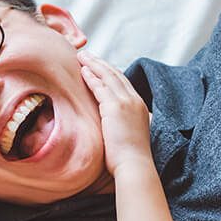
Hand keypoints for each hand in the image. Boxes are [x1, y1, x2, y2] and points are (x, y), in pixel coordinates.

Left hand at [78, 51, 151, 176]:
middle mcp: (134, 100)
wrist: (134, 165)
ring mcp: (126, 102)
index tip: (97, 66)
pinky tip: (82, 71)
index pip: (123, 83)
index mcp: (139, 106)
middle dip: (100, 63)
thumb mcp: (128, 135)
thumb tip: (111, 125)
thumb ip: (121, 124)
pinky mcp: (115, 108)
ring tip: (81, 56)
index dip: (109, 72)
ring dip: (93, 65)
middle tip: (87, 55)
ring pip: (108, 77)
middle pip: (116, 75)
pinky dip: (92, 77)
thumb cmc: (128, 157)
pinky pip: (101, 88)